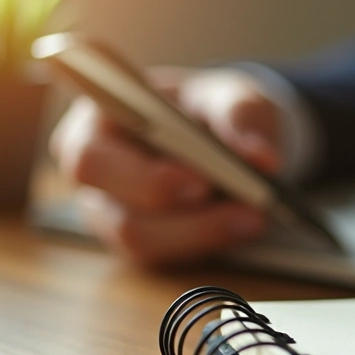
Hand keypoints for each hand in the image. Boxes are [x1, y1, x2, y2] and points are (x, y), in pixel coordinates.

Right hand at [50, 67, 279, 265]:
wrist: (224, 135)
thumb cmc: (212, 108)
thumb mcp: (231, 96)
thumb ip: (242, 116)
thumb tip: (262, 158)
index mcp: (97, 123)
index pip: (91, 158)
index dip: (142, 178)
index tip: (201, 185)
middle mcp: (95, 173)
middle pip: (119, 216)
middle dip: (185, 220)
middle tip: (247, 209)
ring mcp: (112, 212)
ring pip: (146, 243)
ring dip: (205, 234)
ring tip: (257, 216)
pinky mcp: (142, 241)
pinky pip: (168, 258)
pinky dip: (211, 242)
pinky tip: (247, 225)